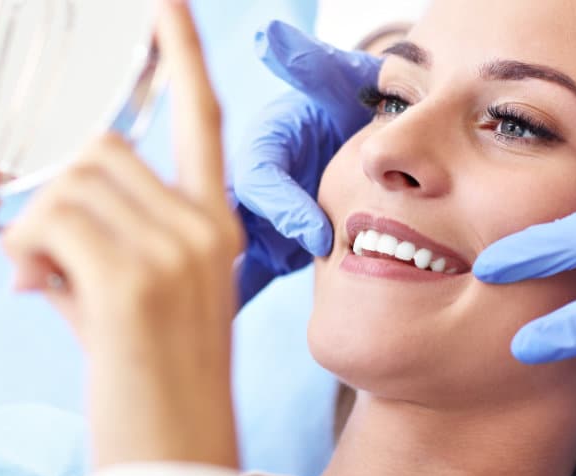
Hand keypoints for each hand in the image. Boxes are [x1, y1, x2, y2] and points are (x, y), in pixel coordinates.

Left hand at [2, 0, 241, 468]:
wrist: (176, 455)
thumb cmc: (152, 383)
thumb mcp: (139, 300)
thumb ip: (100, 240)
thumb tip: (34, 212)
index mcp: (214, 225)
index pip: (200, 119)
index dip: (182, 55)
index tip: (165, 2)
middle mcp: (205, 226)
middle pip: (101, 149)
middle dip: (55, 191)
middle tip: (40, 255)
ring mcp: (177, 248)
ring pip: (70, 182)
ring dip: (34, 227)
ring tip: (42, 284)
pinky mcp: (135, 277)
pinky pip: (51, 220)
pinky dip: (25, 251)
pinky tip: (35, 291)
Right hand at [231, 22, 380, 302]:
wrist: (360, 137)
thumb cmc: (348, 106)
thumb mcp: (336, 85)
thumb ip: (312, 66)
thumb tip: (272, 37)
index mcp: (264, 145)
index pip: (262, 178)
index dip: (285, 206)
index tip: (318, 234)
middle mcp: (249, 184)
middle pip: (229, 222)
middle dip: (239, 259)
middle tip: (250, 297)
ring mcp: (254, 220)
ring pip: (225, 255)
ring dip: (223, 287)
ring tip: (214, 327)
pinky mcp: (265, 250)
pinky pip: (242, 278)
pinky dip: (231, 302)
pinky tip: (216, 339)